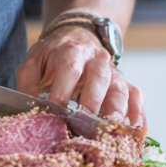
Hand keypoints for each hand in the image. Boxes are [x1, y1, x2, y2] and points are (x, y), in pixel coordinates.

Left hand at [16, 25, 144, 127]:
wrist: (77, 37)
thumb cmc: (53, 56)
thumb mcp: (34, 60)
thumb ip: (28, 81)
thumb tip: (28, 105)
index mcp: (71, 51)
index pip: (69, 67)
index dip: (64, 87)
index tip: (57, 108)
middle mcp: (96, 60)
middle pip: (99, 76)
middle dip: (94, 99)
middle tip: (86, 122)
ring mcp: (112, 72)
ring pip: (120, 87)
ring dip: (118, 108)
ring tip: (112, 128)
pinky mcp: (124, 83)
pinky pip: (136, 95)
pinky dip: (138, 112)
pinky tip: (135, 129)